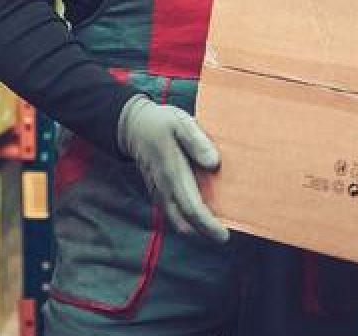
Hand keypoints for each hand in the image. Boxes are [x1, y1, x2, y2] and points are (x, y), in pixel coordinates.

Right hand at [116, 95, 229, 242]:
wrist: (133, 127)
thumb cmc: (160, 123)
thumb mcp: (180, 123)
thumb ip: (197, 142)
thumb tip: (214, 163)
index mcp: (172, 172)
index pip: (191, 208)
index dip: (208, 225)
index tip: (224, 235)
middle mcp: (164, 188)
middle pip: (184, 223)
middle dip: (204, 233)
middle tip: (224, 234)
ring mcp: (159, 192)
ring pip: (177, 221)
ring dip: (196, 228)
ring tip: (216, 226)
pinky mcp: (158, 193)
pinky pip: (173, 214)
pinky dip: (187, 220)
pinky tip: (201, 214)